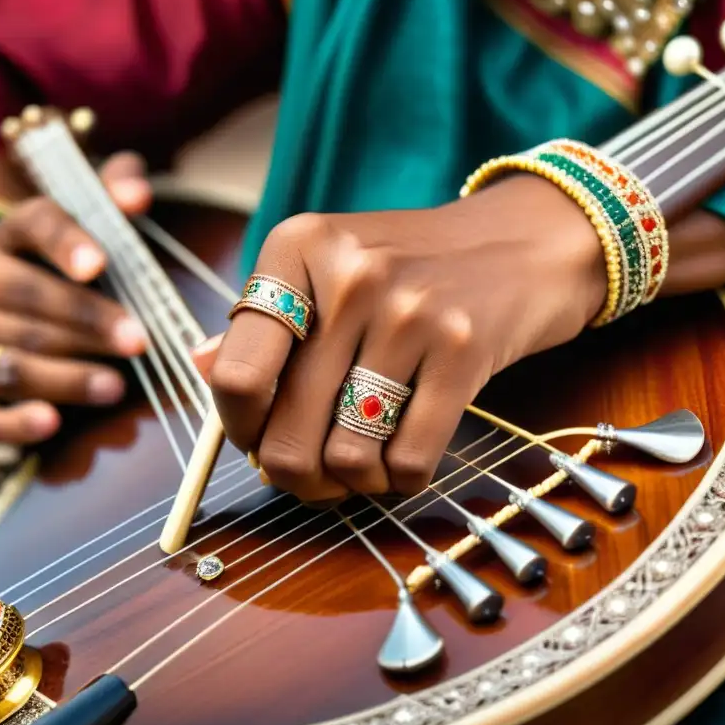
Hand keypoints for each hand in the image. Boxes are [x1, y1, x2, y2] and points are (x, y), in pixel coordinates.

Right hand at [0, 152, 151, 444]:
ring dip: (66, 375)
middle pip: (29, 299)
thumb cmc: (61, 275)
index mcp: (5, 236)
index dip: (66, 243)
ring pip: (12, 357)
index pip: (33, 224)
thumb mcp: (88, 232)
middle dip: (88, 323)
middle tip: (138, 342)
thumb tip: (137, 193)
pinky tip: (51, 422)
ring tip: (114, 387)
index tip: (100, 265)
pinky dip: (15, 421)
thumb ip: (114, 202)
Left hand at [209, 175, 607, 501]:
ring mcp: (410, 312)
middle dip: (293, 475)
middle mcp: (349, 276)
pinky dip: (399, 480)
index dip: (239, 428)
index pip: (235, 374)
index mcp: (297, 249)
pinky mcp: (465, 350)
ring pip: (346, 457)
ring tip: (360, 461)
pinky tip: (401, 458)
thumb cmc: (411, 266)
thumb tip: (200, 367)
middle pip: (286, 432)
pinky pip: (409, 462)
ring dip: (349, 482)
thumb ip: (263, 321)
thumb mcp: (329, 269)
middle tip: (309, 474)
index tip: (257, 438)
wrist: (524, 242)